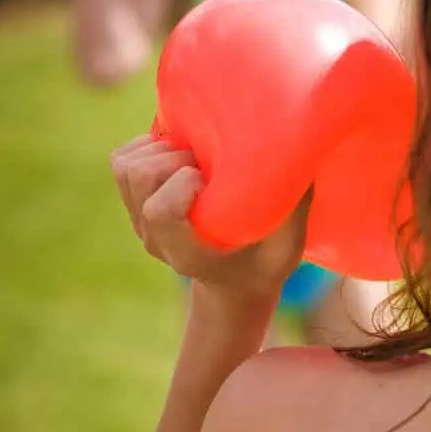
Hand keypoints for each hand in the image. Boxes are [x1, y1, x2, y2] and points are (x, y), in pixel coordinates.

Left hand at [110, 135, 309, 299]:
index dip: (182, 183)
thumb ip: (296, 206)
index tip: (212, 178)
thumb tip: (307, 151)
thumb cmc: (265, 264)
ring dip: (158, 150)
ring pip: (126, 165)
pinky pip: (123, 161)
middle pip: (139, 178)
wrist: (233, 284)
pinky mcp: (135, 205)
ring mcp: (140, 223)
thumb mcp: (288, 246)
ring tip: (194, 155)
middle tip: (207, 161)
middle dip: (173, 157)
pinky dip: (146, 147)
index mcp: (186, 252)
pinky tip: (180, 153)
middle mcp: (155, 239)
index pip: (160, 211)